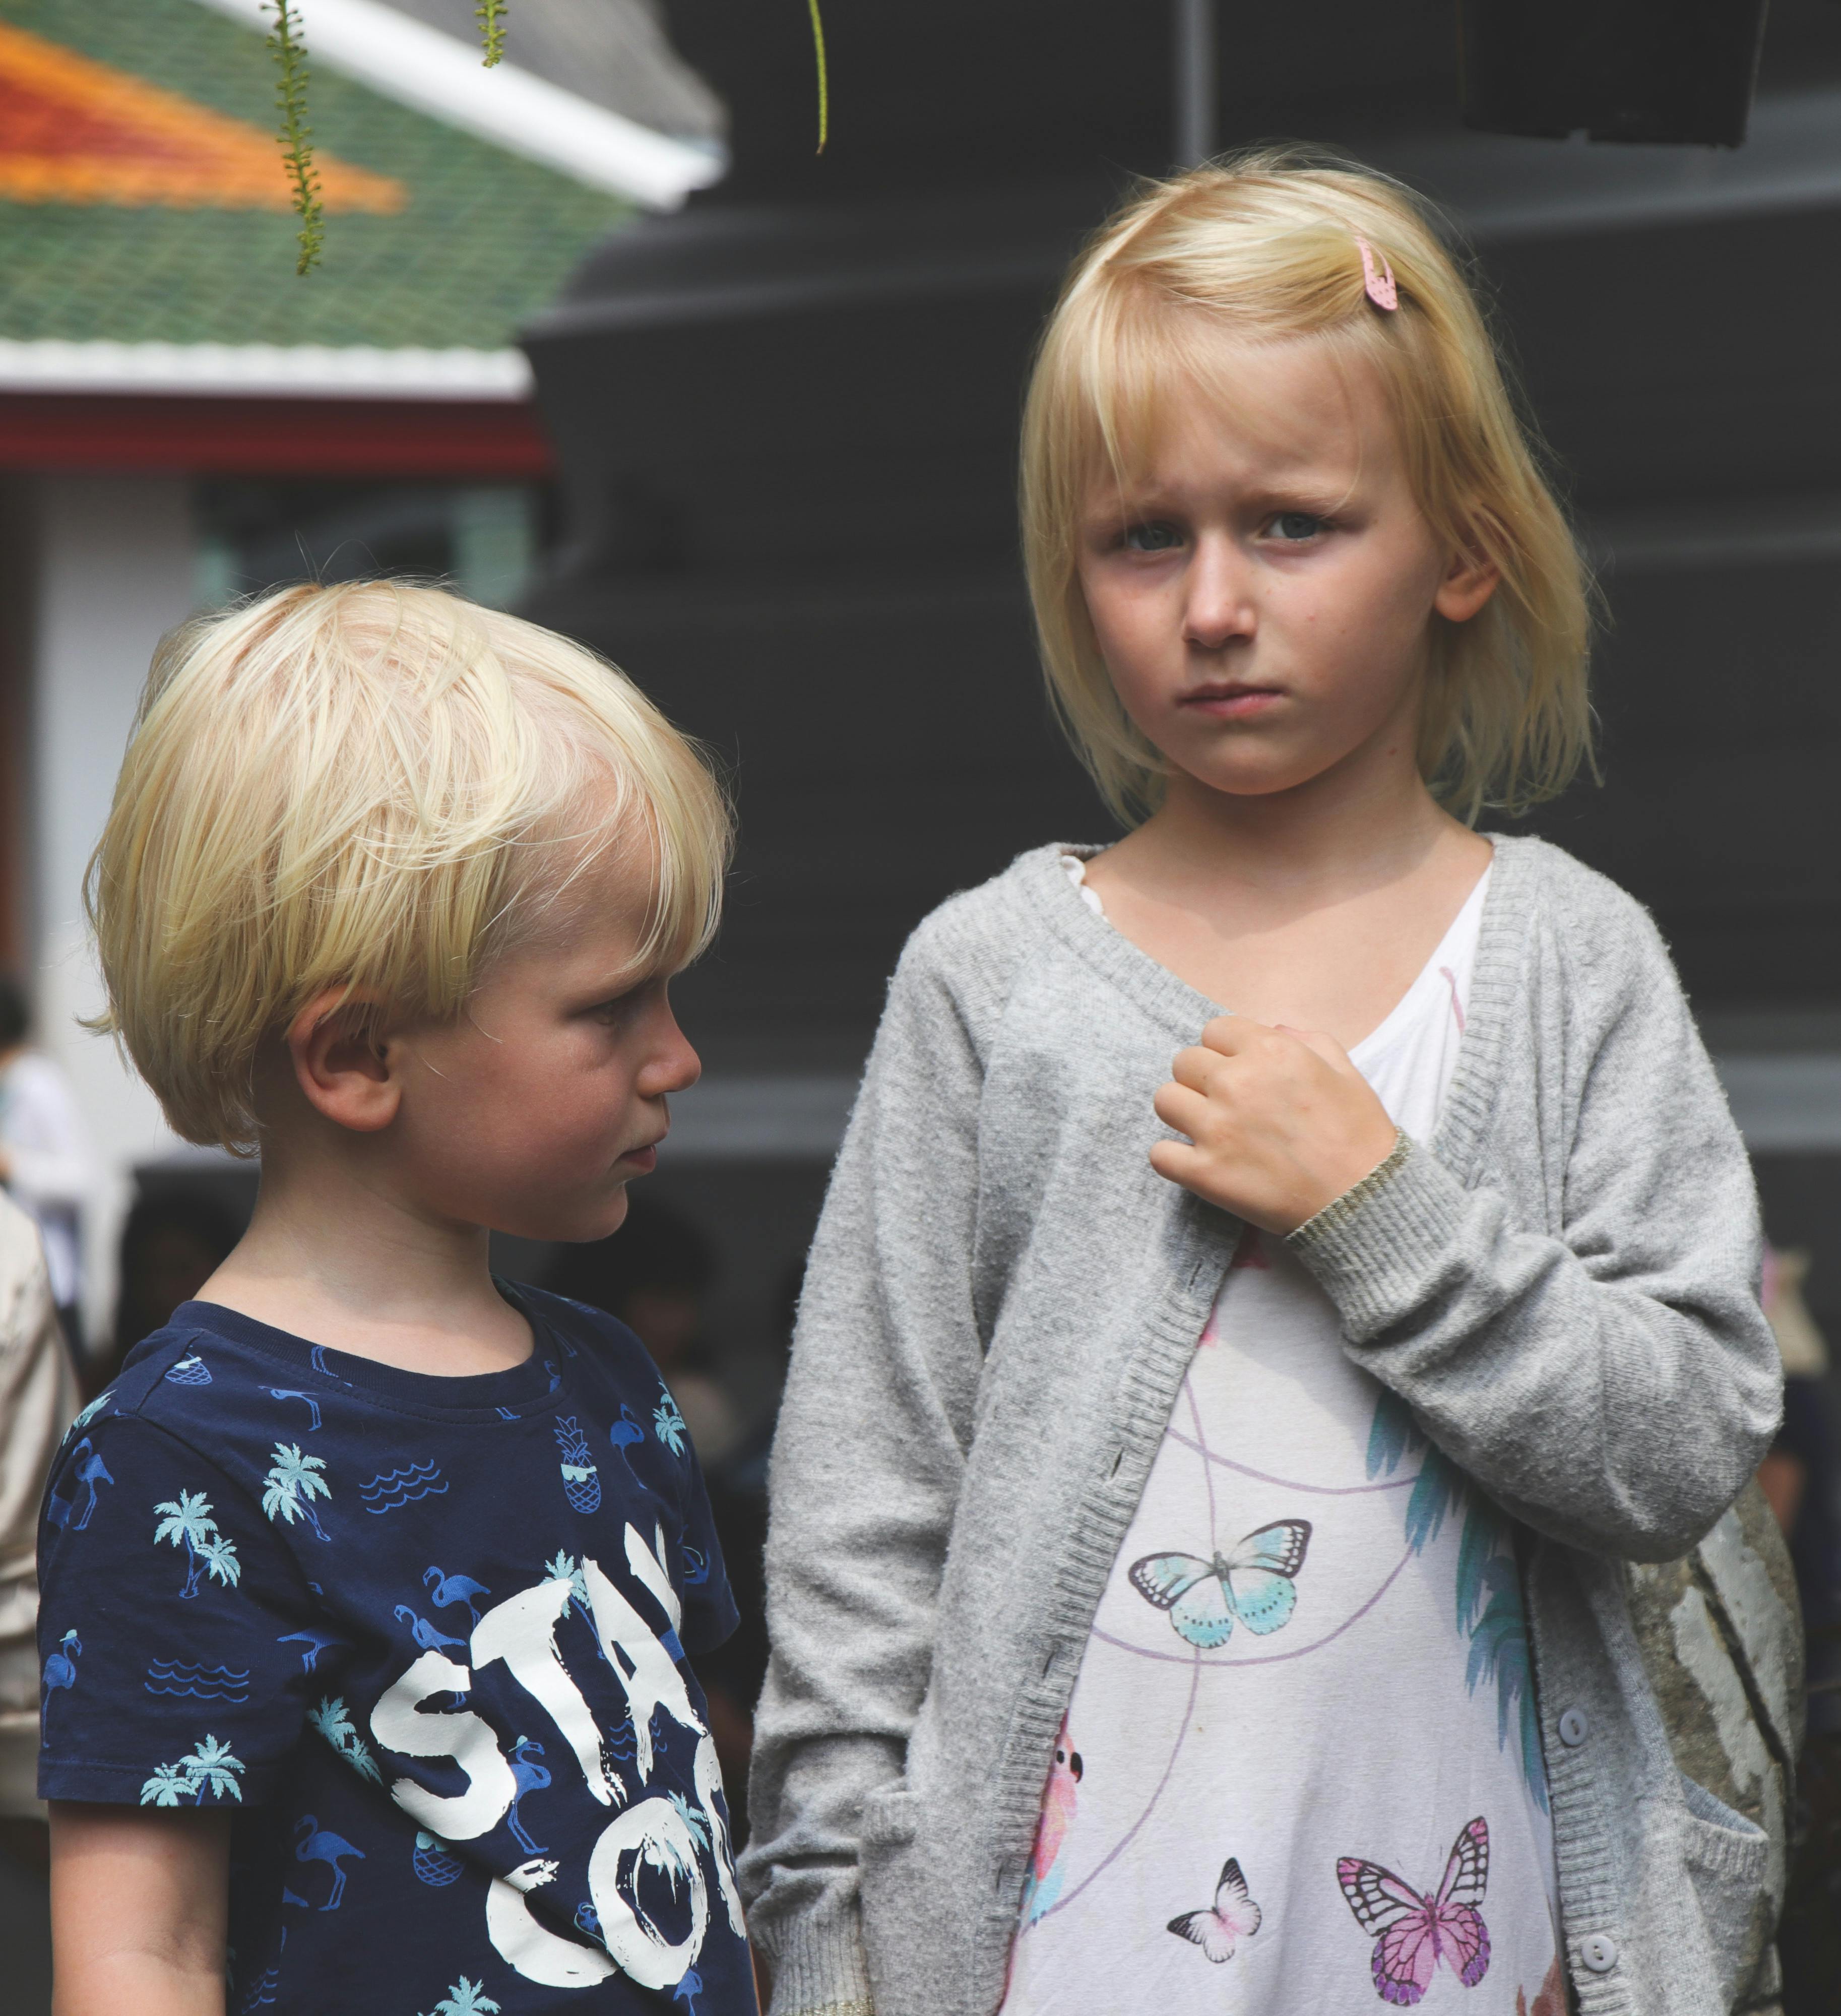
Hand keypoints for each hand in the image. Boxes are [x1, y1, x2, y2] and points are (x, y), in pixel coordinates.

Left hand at [1150, 1017, 1398, 1234]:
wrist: (1364, 1201)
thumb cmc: (1360, 1137)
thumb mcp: (1346, 1072)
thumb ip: (1308, 1041)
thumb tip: (1273, 1029)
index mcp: (1270, 1052)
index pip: (1215, 1030)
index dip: (1226, 1050)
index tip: (1239, 1070)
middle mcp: (1237, 1083)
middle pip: (1184, 1062)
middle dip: (1202, 1078)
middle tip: (1226, 1103)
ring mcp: (1216, 1128)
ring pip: (1165, 1100)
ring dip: (1183, 1112)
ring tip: (1209, 1129)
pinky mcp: (1204, 1173)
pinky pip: (1159, 1154)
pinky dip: (1173, 1158)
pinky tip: (1198, 1162)